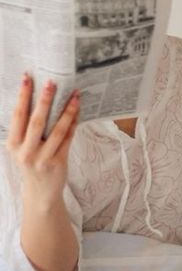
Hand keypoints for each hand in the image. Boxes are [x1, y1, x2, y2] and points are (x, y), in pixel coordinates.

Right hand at [6, 75, 80, 207]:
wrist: (40, 193)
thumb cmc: (32, 163)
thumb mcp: (22, 147)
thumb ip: (27, 128)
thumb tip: (38, 97)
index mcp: (13, 144)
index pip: (17, 115)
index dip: (22, 96)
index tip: (27, 78)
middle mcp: (26, 151)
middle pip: (37, 121)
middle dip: (44, 100)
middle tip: (52, 82)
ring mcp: (42, 158)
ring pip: (57, 130)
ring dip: (67, 110)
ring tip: (74, 95)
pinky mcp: (58, 163)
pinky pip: (68, 138)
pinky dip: (73, 123)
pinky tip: (78, 111)